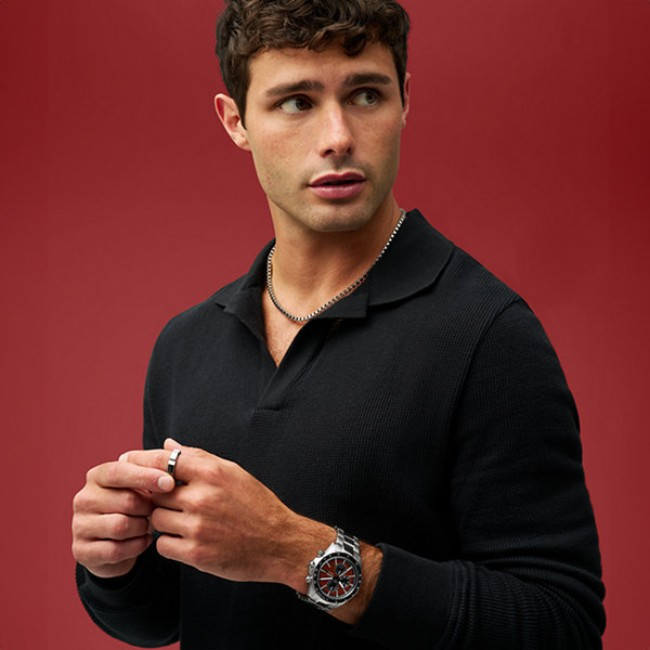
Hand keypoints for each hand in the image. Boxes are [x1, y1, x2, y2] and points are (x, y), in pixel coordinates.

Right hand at [71, 457, 175, 578]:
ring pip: (121, 526)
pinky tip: (143, 540)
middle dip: (149, 508)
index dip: (147, 476)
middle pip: (127, 501)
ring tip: (148, 525)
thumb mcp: (144, 485)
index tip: (170, 483)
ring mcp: (79, 525)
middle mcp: (84, 498)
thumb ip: (156, 468)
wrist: (117, 541)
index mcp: (98, 476)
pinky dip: (136, 546)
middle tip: (156, 511)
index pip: (121, 471)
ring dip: (142, 527)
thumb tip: (172, 452)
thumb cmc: (136, 505)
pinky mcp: (82, 551)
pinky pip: (116, 550)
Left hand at [120, 439, 332, 587]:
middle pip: (155, 493)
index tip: (127, 461)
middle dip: (158, 497)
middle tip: (170, 501)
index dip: (141, 461)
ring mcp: (198, 526)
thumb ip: (197, 458)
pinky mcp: (196, 553)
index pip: (163, 461)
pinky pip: (162, 545)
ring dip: (163, 521)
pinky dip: (170, 543)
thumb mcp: (232, 472)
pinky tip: (187, 539)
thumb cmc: (256, 504)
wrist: (279, 542)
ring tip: (184, 521)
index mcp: (212, 472)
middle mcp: (202, 497)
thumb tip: (166, 444)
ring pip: (156, 520)